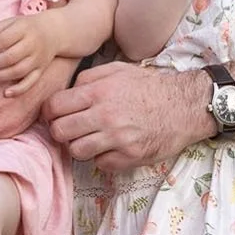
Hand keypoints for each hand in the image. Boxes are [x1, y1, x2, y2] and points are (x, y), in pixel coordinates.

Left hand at [0, 13, 59, 96]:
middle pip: (10, 57)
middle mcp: (32, 45)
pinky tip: (5, 94)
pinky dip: (19, 89)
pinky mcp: (41, 70)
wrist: (54, 32)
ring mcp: (38, 59)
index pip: (4, 40)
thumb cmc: (27, 27)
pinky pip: (31, 82)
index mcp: (24, 29)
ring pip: (18, 71)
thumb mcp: (13, 21)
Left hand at [47, 61, 208, 171]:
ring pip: (76, 151)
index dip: (50, 112)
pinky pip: (99, 164)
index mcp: (98, 92)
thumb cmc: (149, 87)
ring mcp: (117, 139)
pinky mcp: (129, 157)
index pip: (54, 107)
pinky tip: (110, 146)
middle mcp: (105, 116)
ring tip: (91, 138)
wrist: (184, 106)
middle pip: (59, 132)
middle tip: (71, 128)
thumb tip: (66, 93)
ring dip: (79, 146)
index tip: (55, 115)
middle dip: (60, 130)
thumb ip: (88, 78)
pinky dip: (101, 157)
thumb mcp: (117, 70)